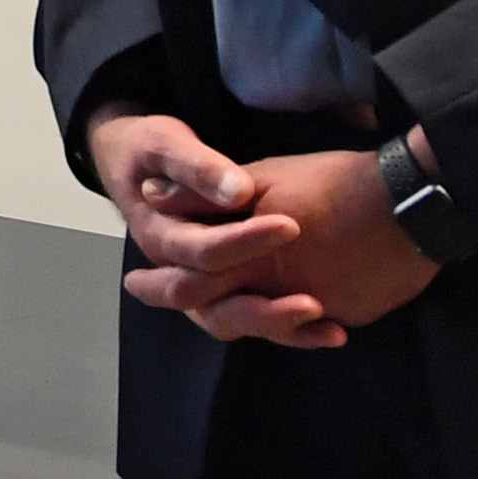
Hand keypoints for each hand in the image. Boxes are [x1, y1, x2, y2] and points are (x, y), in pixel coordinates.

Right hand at [86, 109, 324, 346]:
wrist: (143, 161)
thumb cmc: (155, 151)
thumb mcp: (168, 145)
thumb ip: (200, 171)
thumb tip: (237, 191)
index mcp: (162, 239)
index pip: (205, 254)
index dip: (245, 243)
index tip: (292, 226)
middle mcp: (180, 272)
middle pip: (215, 308)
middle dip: (265, 310)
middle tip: (312, 303)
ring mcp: (205, 286)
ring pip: (237, 323)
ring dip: (281, 327)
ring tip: (326, 321)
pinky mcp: (230, 288)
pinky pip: (259, 324)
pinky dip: (295, 332)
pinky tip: (334, 330)